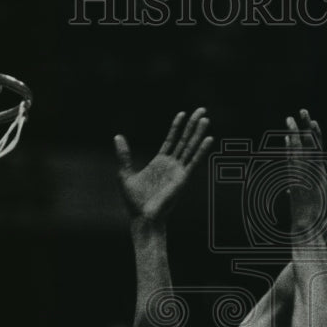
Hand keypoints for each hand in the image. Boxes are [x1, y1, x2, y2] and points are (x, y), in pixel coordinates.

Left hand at [114, 108, 212, 223]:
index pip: (171, 140)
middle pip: (184, 140)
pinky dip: (201, 150)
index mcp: (159, 162)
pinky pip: (193, 161)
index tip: (182, 113)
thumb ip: (124, 155)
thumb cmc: (134, 201)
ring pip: (190, 147)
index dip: (176, 127)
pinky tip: (208, 139)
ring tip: (205, 118)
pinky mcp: (182, 178)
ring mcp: (178, 171)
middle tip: (202, 110)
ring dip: (198, 133)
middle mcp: (171, 165)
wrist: (142, 217)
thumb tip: (117, 136)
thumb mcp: (124, 174)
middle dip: (192, 125)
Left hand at [285, 109, 326, 232]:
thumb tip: (289, 189)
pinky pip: (296, 159)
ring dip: (296, 133)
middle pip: (311, 143)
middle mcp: (315, 171)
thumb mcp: (308, 200)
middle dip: (306, 126)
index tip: (312, 121)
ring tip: (290, 119)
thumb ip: (298, 190)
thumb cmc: (312, 214)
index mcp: (319, 172)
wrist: (308, 225)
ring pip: (302, 149)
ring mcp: (307, 174)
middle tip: (302, 110)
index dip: (315, 134)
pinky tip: (288, 139)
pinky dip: (292, 149)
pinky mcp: (300, 179)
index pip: (317, 148)